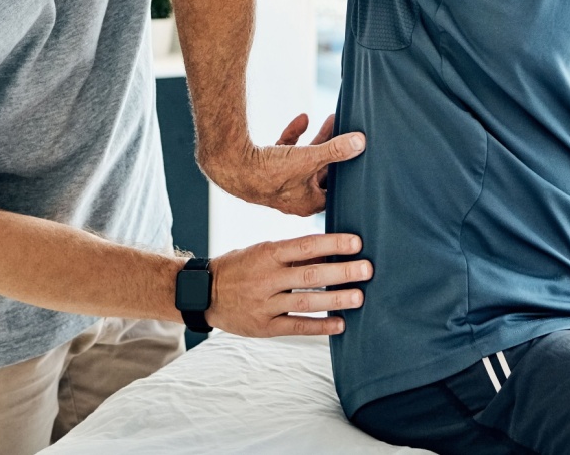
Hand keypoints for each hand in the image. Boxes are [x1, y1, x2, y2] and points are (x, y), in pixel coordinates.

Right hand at [206, 232, 371, 336]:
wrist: (201, 292)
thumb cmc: (240, 266)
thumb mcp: (261, 251)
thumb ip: (292, 253)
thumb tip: (331, 248)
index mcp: (268, 253)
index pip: (305, 246)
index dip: (332, 244)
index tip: (357, 243)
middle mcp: (267, 278)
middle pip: (310, 275)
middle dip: (342, 273)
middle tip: (368, 270)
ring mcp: (264, 304)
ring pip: (305, 302)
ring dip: (335, 300)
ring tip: (359, 298)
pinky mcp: (263, 327)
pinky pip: (295, 326)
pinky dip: (319, 326)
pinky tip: (340, 324)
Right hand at [220, 114, 363, 215]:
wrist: (230, 166)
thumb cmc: (270, 172)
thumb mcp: (309, 159)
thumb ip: (336, 150)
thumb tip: (361, 142)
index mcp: (308, 202)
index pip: (335, 192)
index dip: (347, 176)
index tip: (358, 160)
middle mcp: (294, 195)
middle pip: (322, 171)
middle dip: (335, 151)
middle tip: (349, 133)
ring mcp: (280, 181)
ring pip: (305, 158)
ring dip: (318, 139)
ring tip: (331, 119)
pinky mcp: (267, 166)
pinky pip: (286, 150)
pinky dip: (295, 136)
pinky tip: (302, 118)